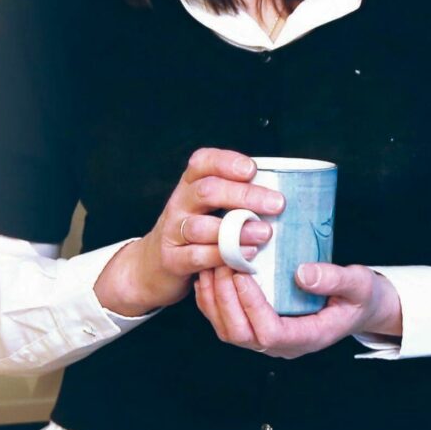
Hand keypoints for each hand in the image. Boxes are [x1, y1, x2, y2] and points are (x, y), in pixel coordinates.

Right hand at [94, 148, 289, 316]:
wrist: (151, 267)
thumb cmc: (193, 233)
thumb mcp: (207, 209)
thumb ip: (234, 199)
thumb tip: (279, 193)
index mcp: (190, 185)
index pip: (203, 162)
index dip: (227, 162)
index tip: (253, 169)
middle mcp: (179, 203)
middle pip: (207, 191)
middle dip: (244, 195)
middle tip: (276, 204)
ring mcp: (173, 231)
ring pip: (201, 226)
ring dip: (237, 229)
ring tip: (264, 233)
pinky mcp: (172, 259)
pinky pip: (196, 256)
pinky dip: (222, 255)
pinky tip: (246, 255)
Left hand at [193, 260, 402, 358]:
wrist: (359, 306)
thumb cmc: (360, 296)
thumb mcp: (359, 284)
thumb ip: (336, 279)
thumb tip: (302, 273)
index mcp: (309, 338)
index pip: (271, 333)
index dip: (252, 306)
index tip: (243, 274)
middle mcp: (284, 346)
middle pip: (241, 335)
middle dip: (225, 299)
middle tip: (222, 263)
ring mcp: (268, 340)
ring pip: (228, 331)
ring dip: (214, 299)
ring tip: (211, 264)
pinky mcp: (258, 329)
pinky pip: (226, 322)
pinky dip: (212, 301)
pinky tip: (209, 275)